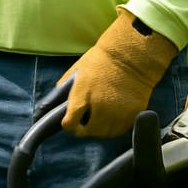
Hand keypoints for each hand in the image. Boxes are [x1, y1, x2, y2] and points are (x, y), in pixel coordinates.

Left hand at [57, 7, 178, 138]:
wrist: (133, 53)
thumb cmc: (102, 60)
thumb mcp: (77, 72)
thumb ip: (65, 90)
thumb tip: (53, 105)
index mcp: (82, 96)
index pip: (69, 124)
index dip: (69, 124)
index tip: (71, 121)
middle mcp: (100, 108)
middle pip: (88, 132)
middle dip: (84, 128)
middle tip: (87, 120)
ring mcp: (117, 113)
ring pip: (104, 134)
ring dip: (100, 129)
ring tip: (100, 117)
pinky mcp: (132, 114)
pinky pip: (119, 130)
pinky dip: (115, 127)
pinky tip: (113, 116)